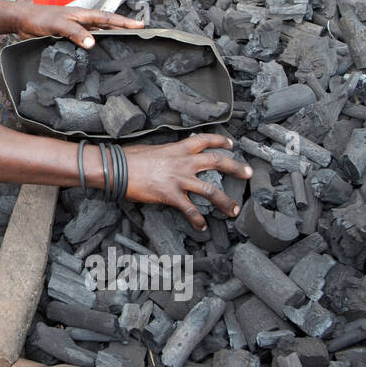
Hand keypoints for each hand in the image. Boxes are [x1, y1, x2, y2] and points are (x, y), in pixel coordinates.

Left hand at [14, 3, 144, 48]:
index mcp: (83, 14)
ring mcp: (76, 29)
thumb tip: (92, 43)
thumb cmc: (39, 18)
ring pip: (98, 33)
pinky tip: (99, 52)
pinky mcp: (68, 37)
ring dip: (110, 37)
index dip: (124, 22)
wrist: (22, 21)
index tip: (140, 25)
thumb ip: (75, 33)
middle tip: (139, 34)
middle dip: (123, 28)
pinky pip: (86, 41)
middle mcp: (82, 21)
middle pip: (107, 24)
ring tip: (125, 44)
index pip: (108, 17)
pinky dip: (95, 45)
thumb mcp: (59, 25)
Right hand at [122, 134, 251, 230]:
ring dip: (225, 201)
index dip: (221, 141)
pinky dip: (197, 220)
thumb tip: (170, 158)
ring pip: (211, 190)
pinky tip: (201, 226)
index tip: (231, 143)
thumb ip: (167, 154)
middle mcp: (183, 162)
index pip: (205, 140)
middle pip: (217, 161)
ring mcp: (179, 179)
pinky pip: (189, 210)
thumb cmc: (129, 158)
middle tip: (248, 174)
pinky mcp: (171, 195)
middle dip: (236, 168)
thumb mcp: (153, 149)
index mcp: (178, 148)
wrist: (117, 169)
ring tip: (233, 210)